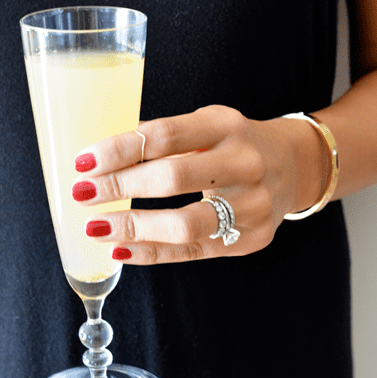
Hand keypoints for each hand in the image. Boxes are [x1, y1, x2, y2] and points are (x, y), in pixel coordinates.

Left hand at [71, 105, 324, 264]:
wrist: (294, 167)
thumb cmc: (234, 143)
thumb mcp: (206, 124)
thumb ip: (162, 137)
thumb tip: (102, 158)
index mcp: (225, 126)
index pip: (164, 135)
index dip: (119, 149)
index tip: (84, 161)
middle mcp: (243, 163)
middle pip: (172, 178)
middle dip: (120, 187)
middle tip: (82, 193)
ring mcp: (251, 205)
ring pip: (184, 224)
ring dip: (132, 227)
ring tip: (95, 226)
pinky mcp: (250, 239)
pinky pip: (192, 251)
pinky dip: (152, 252)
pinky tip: (121, 249)